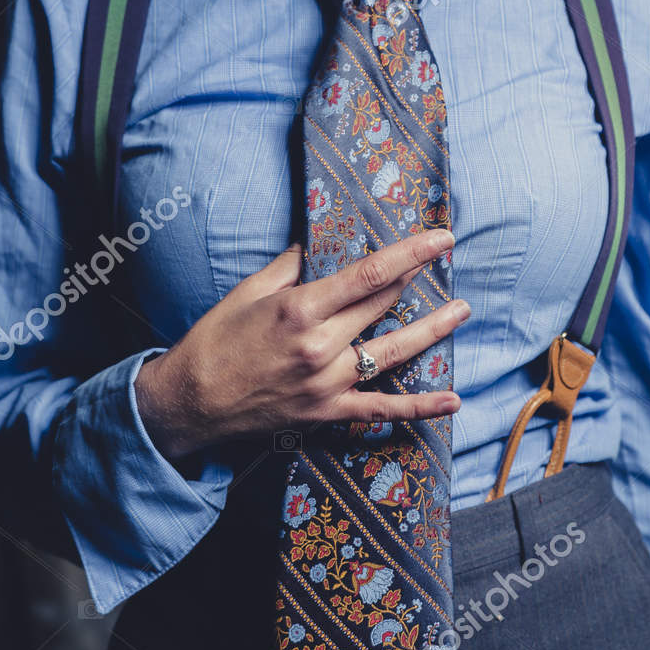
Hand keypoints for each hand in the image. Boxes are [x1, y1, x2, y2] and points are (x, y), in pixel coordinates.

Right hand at [134, 228, 467, 462]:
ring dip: (432, 331)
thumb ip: (290, 266)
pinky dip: (418, 409)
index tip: (440, 237)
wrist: (188, 402)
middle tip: (445, 257)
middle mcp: (320, 346)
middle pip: (382, 305)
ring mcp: (327, 383)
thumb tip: (317, 241)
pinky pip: (380, 409)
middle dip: (416, 278)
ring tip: (462, 310)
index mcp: (300, 309)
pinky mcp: (326, 412)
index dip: (411, 254)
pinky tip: (452, 401)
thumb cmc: (213, 339)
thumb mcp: (248, 291)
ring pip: (393, 352)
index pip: (369, 274)